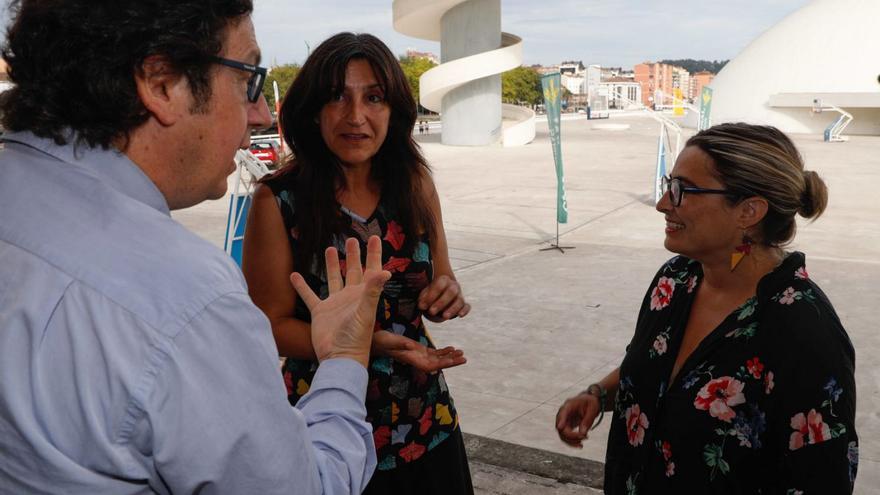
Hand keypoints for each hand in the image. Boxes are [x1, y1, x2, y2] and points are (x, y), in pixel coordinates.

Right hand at [290, 236, 390, 367]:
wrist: (339, 358)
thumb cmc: (356, 338)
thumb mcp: (365, 311)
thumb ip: (373, 290)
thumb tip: (386, 271)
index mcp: (364, 295)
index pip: (372, 269)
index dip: (374, 254)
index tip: (373, 237)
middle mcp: (350, 297)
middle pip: (354, 271)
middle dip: (354, 255)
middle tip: (351, 239)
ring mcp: (335, 304)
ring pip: (334, 279)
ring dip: (332, 265)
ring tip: (330, 248)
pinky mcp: (320, 313)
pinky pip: (310, 295)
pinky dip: (302, 286)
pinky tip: (294, 275)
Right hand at [371, 330, 465, 372]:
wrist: (376, 342)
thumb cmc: (382, 342)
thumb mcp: (391, 341)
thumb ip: (401, 343)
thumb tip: (411, 345)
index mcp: (413, 359)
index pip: (432, 365)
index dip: (444, 363)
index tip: (456, 361)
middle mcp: (418, 360)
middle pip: (438, 363)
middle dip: (451, 361)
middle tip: (465, 358)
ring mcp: (419, 355)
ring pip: (437, 358)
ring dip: (450, 356)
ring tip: (462, 353)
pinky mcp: (418, 350)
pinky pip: (433, 352)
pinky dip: (443, 351)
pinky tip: (451, 348)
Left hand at [418, 274, 469, 321]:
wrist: (440, 295)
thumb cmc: (431, 295)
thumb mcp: (425, 294)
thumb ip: (423, 298)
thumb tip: (422, 306)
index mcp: (443, 280)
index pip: (439, 285)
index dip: (431, 296)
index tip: (422, 306)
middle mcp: (453, 286)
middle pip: (451, 292)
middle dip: (441, 302)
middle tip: (431, 312)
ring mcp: (460, 295)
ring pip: (459, 300)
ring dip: (452, 309)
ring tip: (444, 316)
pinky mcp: (463, 304)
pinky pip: (467, 306)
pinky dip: (465, 310)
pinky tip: (460, 315)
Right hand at [555, 392, 601, 448]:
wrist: (588, 402)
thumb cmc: (590, 403)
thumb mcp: (592, 409)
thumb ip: (587, 420)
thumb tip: (582, 433)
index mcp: (568, 405)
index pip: (562, 413)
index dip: (561, 420)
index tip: (560, 428)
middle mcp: (563, 414)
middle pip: (561, 427)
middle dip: (571, 435)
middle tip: (584, 437)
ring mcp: (563, 421)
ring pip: (562, 434)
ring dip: (571, 441)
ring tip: (582, 444)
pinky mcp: (566, 426)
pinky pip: (565, 437)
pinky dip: (571, 442)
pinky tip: (580, 444)